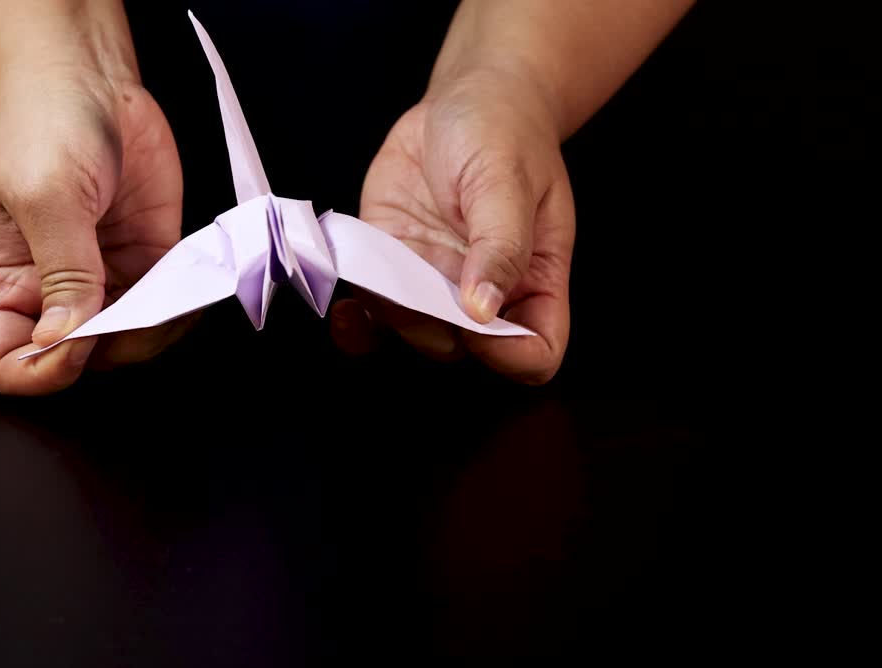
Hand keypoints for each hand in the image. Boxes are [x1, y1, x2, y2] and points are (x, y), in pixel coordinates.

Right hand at [0, 64, 185, 394]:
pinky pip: (165, 307)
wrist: (86, 75)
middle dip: (108, 348)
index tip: (74, 340)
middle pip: (76, 360)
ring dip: (152, 330)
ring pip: (127, 341)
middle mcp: (50, 289)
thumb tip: (66, 340)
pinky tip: (187, 281)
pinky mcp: (144, 259)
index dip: (42, 370)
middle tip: (132, 308)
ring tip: (166, 292)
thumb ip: (62, 273)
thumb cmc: (42, 125)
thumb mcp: (45, 198)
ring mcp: (101, 277)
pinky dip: (181, 306)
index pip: (10, 363)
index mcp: (3, 281)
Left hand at [331, 66, 574, 384]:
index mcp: (533, 281)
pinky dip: (356, 324)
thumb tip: (484, 309)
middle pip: (465, 350)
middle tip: (423, 281)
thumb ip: (500, 246)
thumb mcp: (508, 182)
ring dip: (393, 317)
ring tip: (383, 275)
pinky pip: (373, 313)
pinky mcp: (392, 265)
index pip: (535, 351)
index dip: (510, 354)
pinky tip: (346, 312)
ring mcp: (435, 282)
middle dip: (438, 328)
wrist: (469, 99)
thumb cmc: (506, 134)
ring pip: (412, 333)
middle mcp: (484, 293)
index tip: (480, 320)